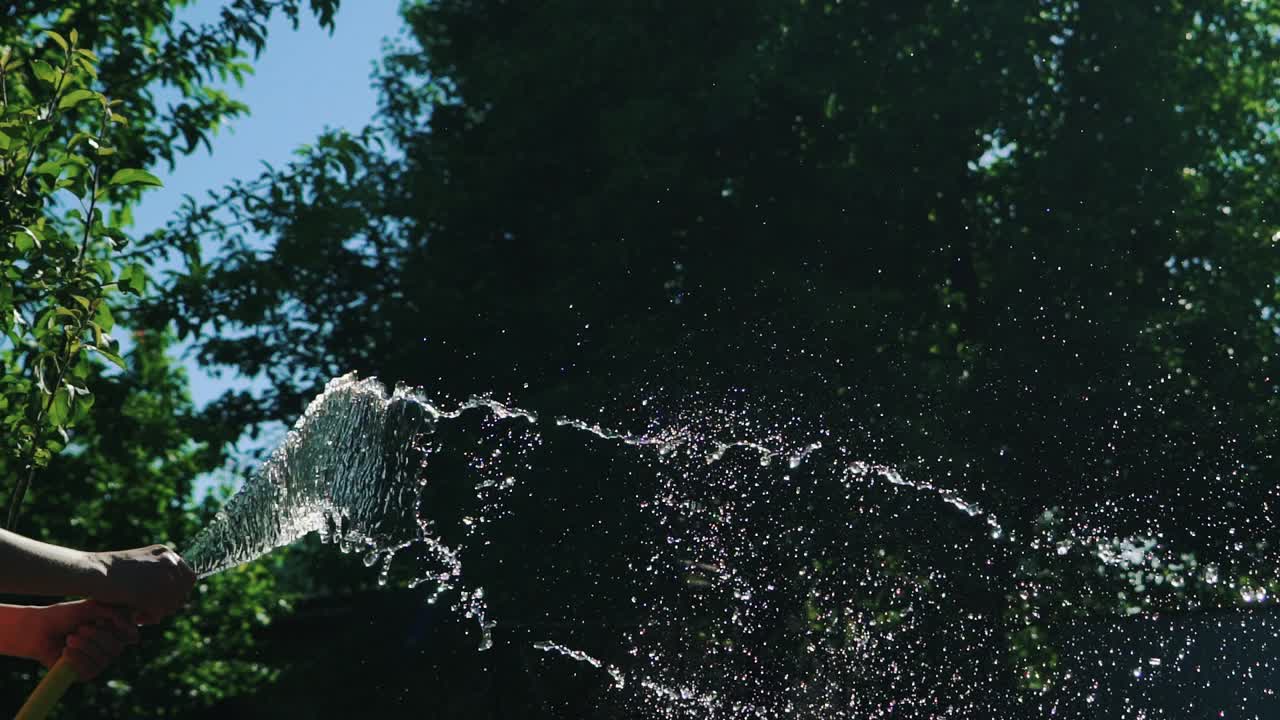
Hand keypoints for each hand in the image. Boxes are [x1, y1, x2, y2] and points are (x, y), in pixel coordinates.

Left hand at [11, 601, 138, 679]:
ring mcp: (96, 661)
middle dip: (98, 637)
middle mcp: (107, 647)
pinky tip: (66, 650)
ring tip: (70, 637)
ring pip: (103, 660)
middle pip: (117, 648)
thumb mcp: (91, 608)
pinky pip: (89, 670)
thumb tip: (134, 632)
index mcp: (113, 630)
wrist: (37, 629)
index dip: (123, 630)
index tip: (106, 621)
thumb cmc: (64, 615)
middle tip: (80, 628)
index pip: (130, 635)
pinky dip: (77, 658)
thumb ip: (115, 614)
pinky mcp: (83, 674)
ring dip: (86, 647)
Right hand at [89, 545, 195, 623]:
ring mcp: (160, 576)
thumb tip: (179, 599)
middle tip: (151, 612)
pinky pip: (160, 611)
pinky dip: (150, 618)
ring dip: (159, 613)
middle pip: (184, 592)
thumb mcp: (141, 567)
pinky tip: (137, 617)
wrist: (92, 571)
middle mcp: (168, 562)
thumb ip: (159, 576)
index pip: (189, 578)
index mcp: (166, 553)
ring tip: (141, 615)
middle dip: (170, 605)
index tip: (164, 602)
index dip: (179, 593)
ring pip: (173, 604)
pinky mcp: (149, 591)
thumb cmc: (111, 573)